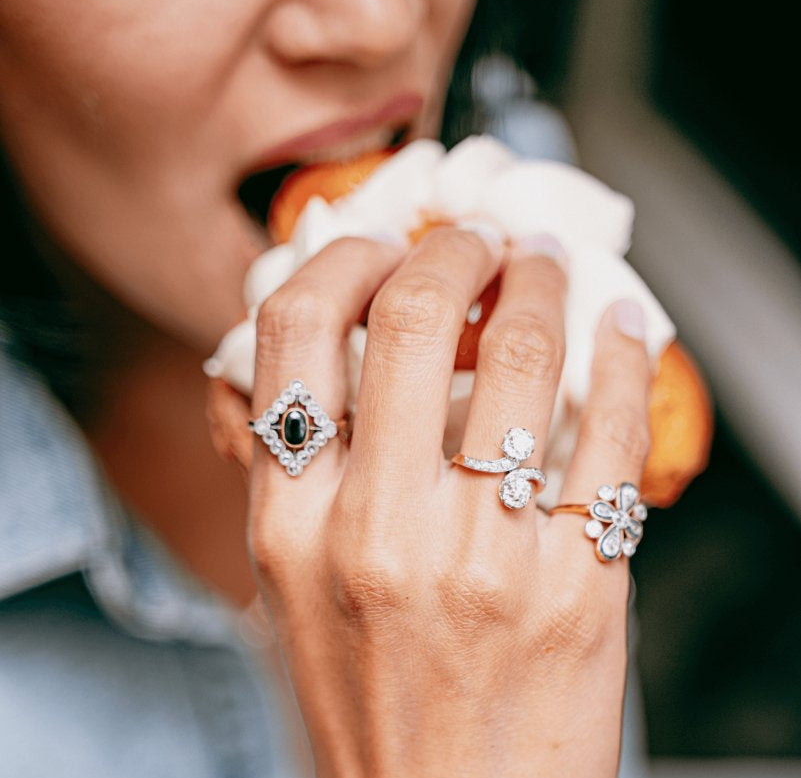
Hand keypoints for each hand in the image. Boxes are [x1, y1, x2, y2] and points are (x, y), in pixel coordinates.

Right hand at [221, 227, 651, 776]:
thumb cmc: (370, 700)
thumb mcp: (291, 588)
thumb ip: (292, 474)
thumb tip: (301, 369)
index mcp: (293, 522)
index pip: (294, 331)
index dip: (343, 261)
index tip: (383, 248)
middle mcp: (379, 526)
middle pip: (413, 315)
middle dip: (455, 249)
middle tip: (480, 240)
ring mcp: (485, 551)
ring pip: (526, 353)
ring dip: (545, 283)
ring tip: (549, 266)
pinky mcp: (578, 578)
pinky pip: (612, 427)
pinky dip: (625, 355)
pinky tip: (622, 327)